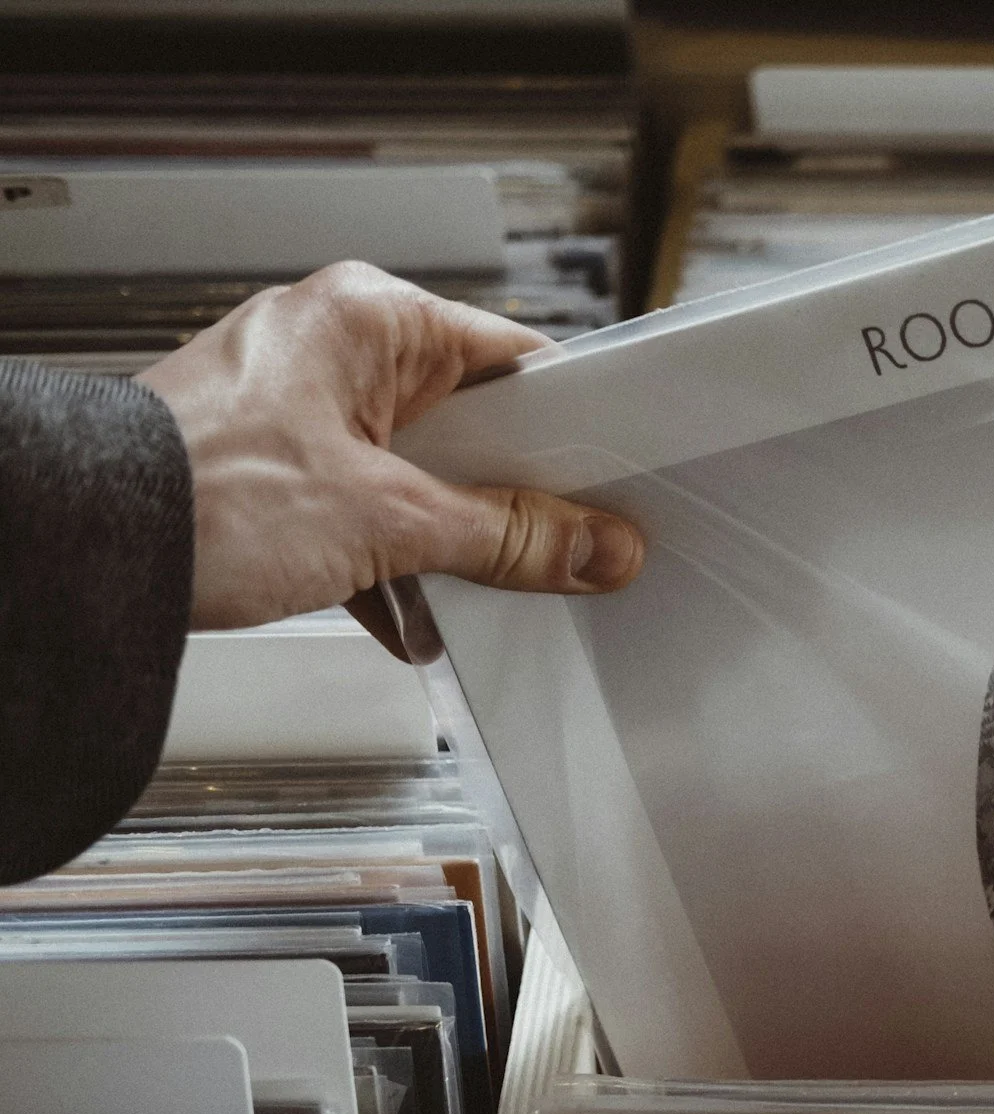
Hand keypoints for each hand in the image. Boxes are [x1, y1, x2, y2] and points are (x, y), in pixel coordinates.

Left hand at [138, 260, 642, 653]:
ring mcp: (297, 407)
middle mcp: (334, 347)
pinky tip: (407, 615)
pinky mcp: (269, 466)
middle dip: (508, 503)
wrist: (77, 549)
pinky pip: (363, 512)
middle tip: (553, 550)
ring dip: (445, 545)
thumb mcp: (390, 521)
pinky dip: (387, 565)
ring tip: (468, 590)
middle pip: (471, 429)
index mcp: (372, 316)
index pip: (517, 362)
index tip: (613, 490)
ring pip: (418, 478)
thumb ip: (509, 537)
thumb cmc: (196, 493)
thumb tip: (597, 546)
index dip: (573, 432)